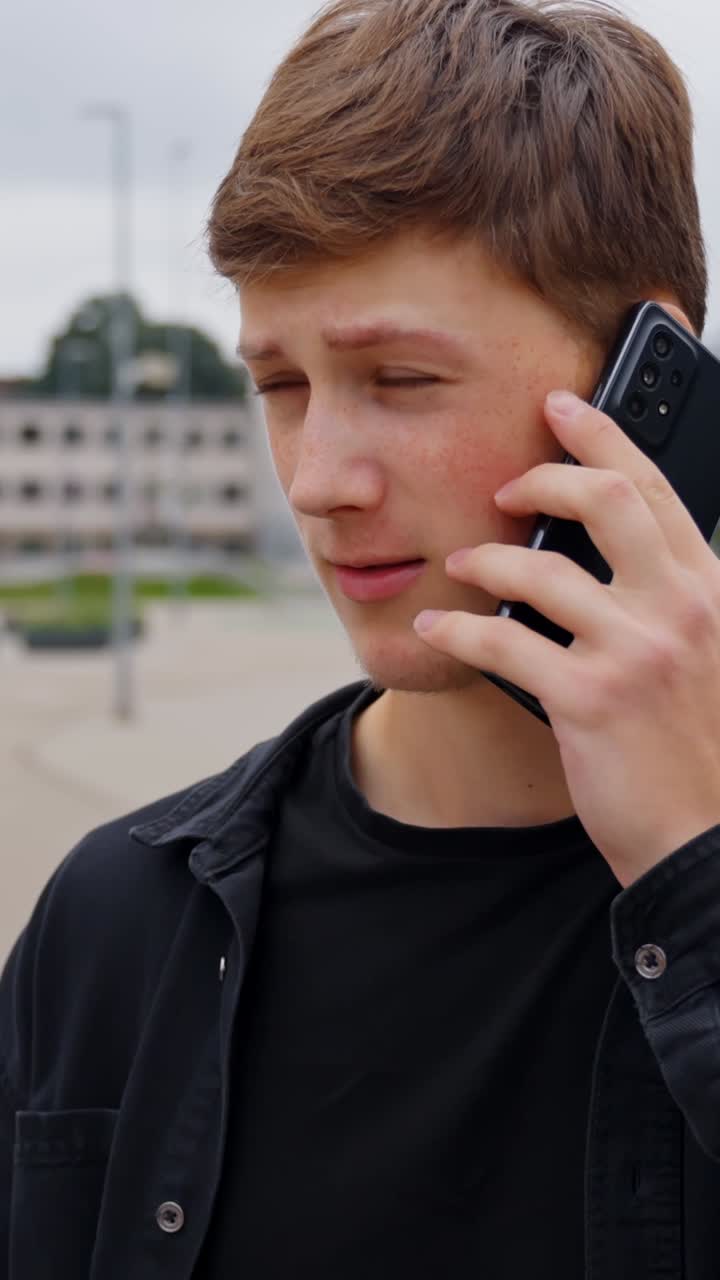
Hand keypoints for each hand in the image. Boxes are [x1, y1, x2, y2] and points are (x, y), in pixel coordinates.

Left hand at [414, 390, 719, 886]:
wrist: (710, 839)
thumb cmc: (701, 751)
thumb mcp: (707, 658)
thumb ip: (669, 601)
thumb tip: (602, 560)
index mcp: (710, 590)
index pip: (655, 489)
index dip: (604, 436)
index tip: (561, 403)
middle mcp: (681, 607)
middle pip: (605, 500)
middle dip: (543, 474)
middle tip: (503, 485)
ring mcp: (637, 651)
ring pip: (540, 568)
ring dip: (485, 559)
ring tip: (458, 564)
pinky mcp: (591, 699)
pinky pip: (503, 642)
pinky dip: (457, 631)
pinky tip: (434, 630)